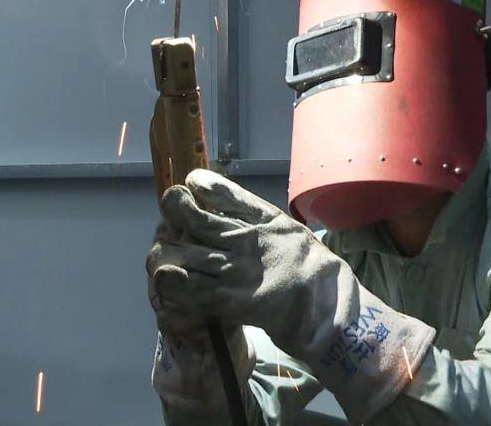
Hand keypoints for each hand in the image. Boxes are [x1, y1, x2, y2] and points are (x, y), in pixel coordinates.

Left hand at [149, 169, 436, 423]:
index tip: (192, 184)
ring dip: (165, 249)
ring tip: (165, 250)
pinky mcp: (226, 300)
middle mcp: (242, 238)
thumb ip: (253, 212)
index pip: (218, 190)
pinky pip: (185, 288)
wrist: (326, 306)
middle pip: (189, 216)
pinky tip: (168, 279)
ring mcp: (232, 270)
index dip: (199, 184)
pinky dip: (170, 282)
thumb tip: (217, 192)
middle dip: (173, 208)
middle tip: (173, 210)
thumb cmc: (310, 267)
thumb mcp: (285, 227)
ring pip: (179, 252)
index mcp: (260, 217)